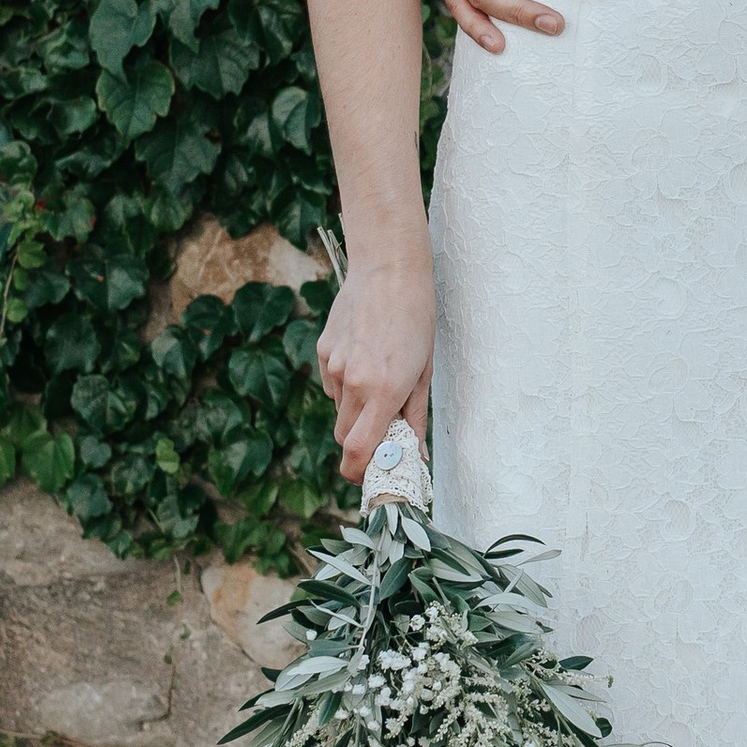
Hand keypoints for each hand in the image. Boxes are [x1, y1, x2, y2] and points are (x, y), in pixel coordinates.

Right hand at [316, 258, 434, 484]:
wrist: (388, 269)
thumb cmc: (416, 318)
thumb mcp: (424, 371)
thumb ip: (415, 416)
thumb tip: (416, 455)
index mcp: (384, 390)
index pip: (360, 450)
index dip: (360, 471)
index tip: (369, 477)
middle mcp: (354, 382)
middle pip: (345, 437)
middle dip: (361, 443)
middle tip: (382, 433)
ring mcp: (334, 366)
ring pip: (338, 409)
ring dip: (355, 411)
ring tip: (378, 378)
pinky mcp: (323, 351)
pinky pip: (331, 384)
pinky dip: (345, 385)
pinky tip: (363, 359)